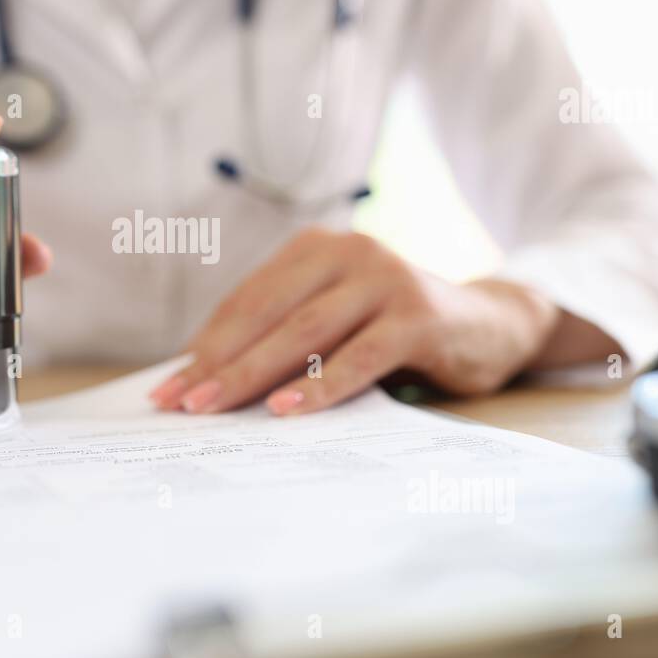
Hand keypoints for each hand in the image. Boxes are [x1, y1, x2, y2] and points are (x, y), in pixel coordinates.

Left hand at [148, 228, 559, 415]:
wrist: (489, 324)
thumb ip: (285, 337)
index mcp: (317, 247)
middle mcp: (350, 252)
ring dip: (253, 373)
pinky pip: (358, 358)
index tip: (168, 387)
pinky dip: (318, 387)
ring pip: (305, 332)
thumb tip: (206, 380)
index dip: (205, 344)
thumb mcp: (336, 322)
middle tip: (178, 403)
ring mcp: (386, 280)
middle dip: (217, 362)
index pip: (248, 300)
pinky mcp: (418, 317)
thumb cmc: (394, 330)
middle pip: (268, 314)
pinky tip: (284, 410)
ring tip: (212, 408)